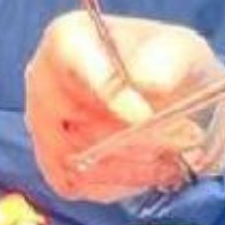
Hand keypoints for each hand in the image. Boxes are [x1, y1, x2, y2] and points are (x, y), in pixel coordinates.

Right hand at [24, 11, 224, 202]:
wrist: (170, 94)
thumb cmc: (168, 64)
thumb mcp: (181, 51)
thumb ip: (168, 62)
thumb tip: (150, 82)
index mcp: (67, 39)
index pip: (72, 68)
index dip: (108, 97)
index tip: (144, 117)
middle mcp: (43, 82)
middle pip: (70, 123)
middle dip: (129, 141)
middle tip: (177, 140)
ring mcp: (43, 126)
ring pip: (75, 161)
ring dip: (131, 166)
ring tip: (172, 156)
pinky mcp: (54, 163)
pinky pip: (78, 186)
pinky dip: (120, 184)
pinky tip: (152, 170)